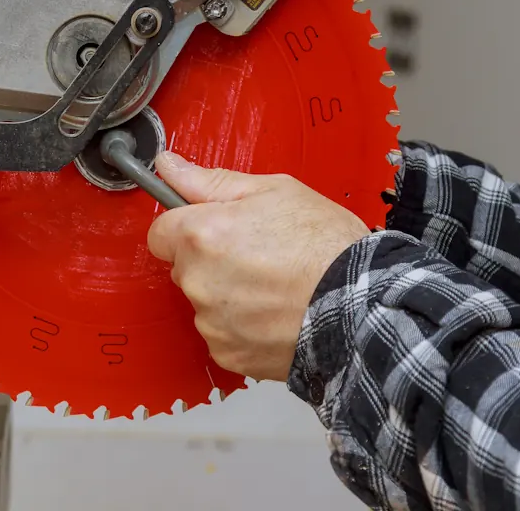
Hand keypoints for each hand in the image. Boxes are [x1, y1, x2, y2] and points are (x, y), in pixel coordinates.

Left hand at [147, 152, 370, 381]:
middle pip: (184, 267)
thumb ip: (210, 181)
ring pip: (205, 302)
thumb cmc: (324, 245)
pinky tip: (275, 313)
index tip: (213, 227)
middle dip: (210, 260)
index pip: (159, 232)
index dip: (186, 226)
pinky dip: (243, 326)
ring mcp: (211, 322)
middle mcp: (197, 281)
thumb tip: (169, 166)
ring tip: (274, 286)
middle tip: (257, 254)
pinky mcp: (228, 354)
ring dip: (227, 294)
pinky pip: (223, 334)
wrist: (360, 304)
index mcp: (201, 234)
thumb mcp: (274, 190)